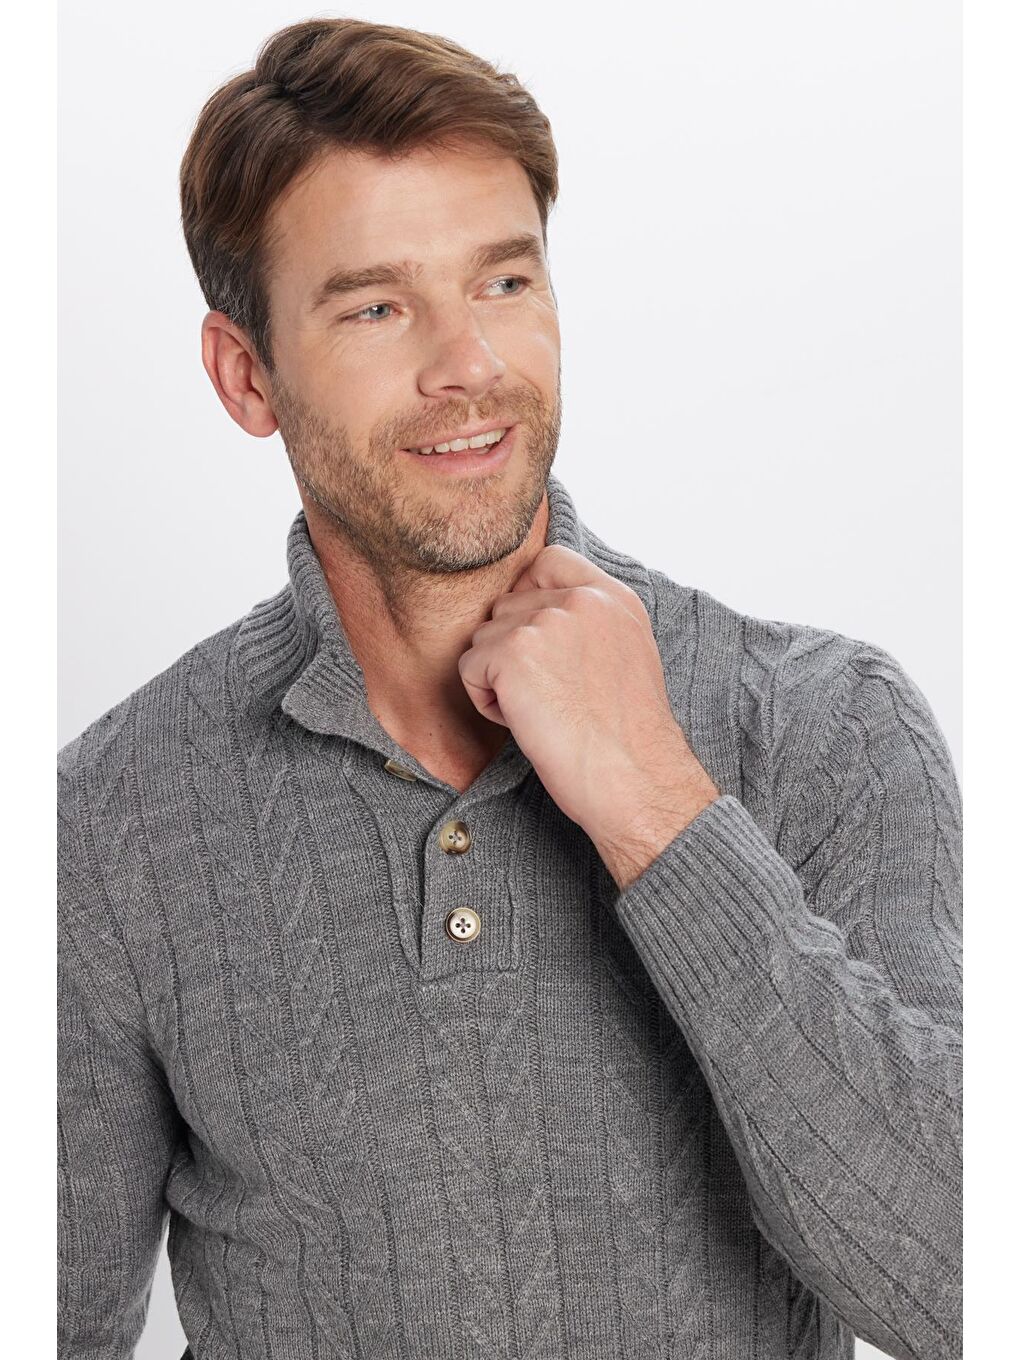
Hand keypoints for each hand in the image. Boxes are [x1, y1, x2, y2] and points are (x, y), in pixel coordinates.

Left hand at [458, 545, 719, 888]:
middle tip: (555, 696)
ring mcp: (546, 622)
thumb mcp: (626, 656)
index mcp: (614, 597)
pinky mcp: (514, 653)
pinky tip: (528, 722)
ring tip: (545, 711)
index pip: (548, 561)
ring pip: (483, 640)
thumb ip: (589, 623)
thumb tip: (537, 613)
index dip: (529, 598)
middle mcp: (581, 600)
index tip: (540, 644)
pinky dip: (487, 703)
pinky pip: (469, 669)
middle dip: (514, 653)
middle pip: (506, 608)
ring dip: (500, 680)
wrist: (636, 781)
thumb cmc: (628, 739)